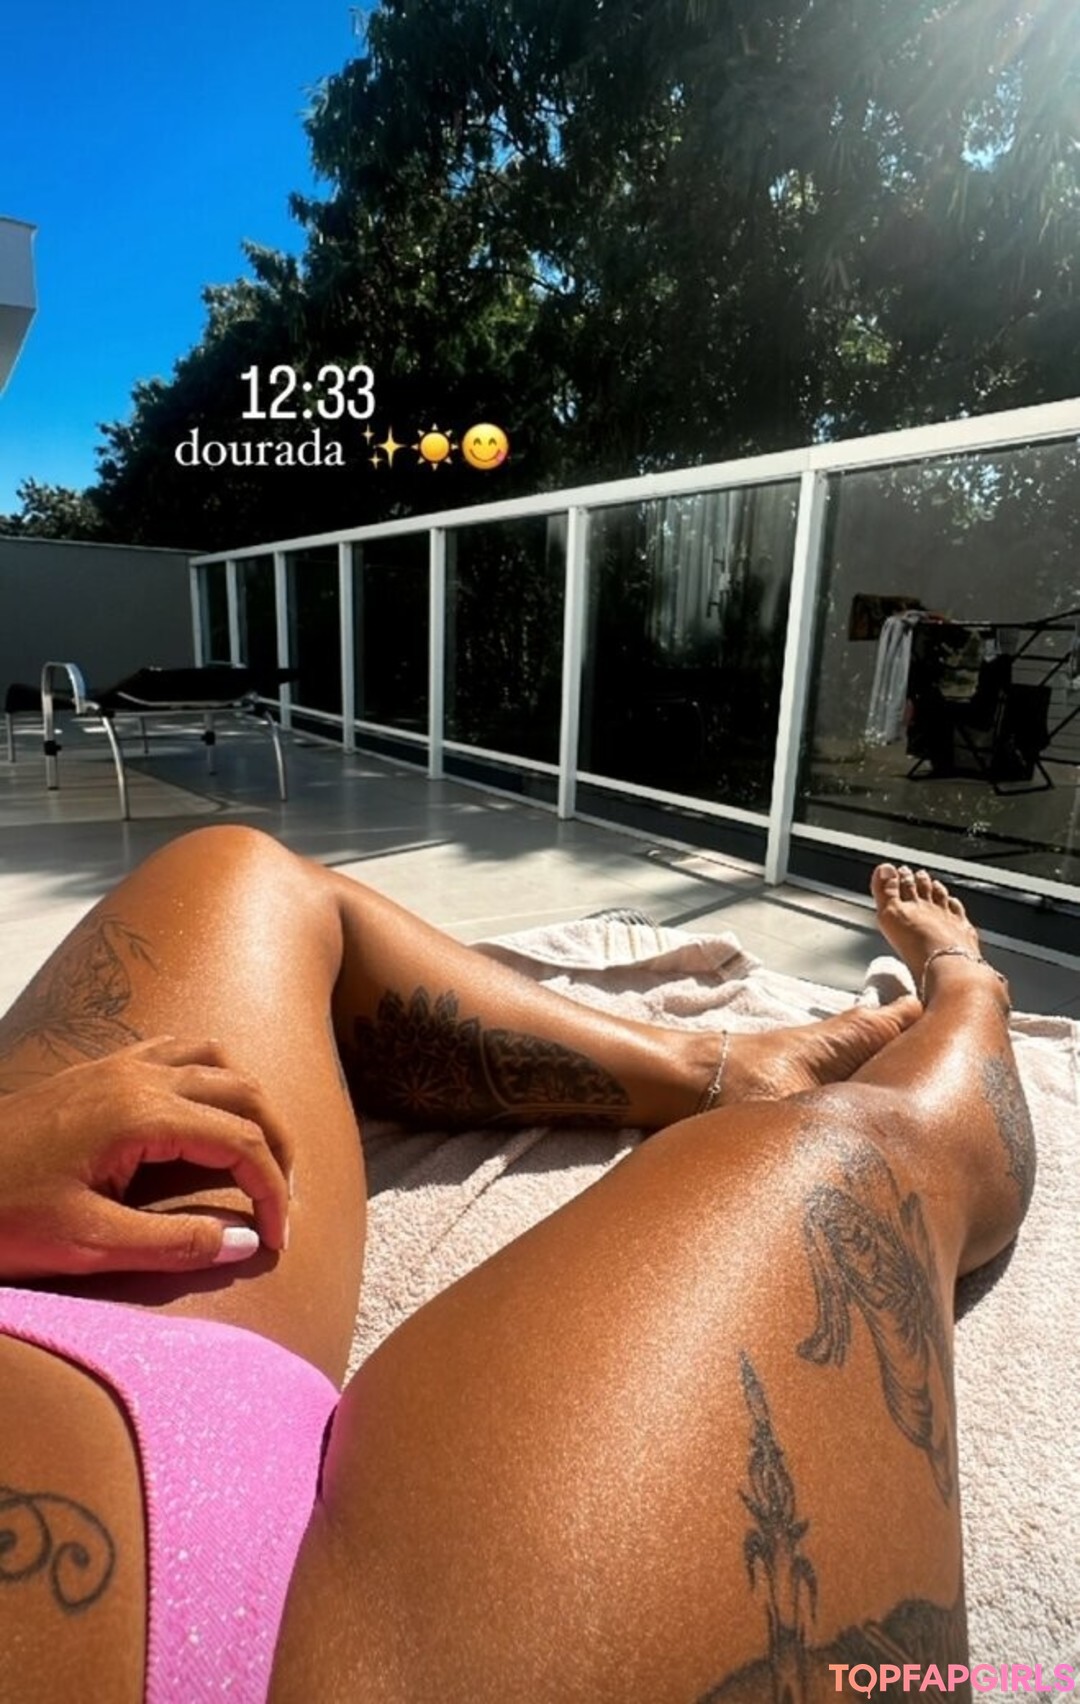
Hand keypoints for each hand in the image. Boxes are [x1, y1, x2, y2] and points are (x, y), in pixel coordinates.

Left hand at [0, 1037, 292, 1278]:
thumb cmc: (3, 1216)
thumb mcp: (87, 1245)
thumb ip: (174, 1245)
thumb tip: (246, 1244)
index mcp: (141, 1115)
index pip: (242, 1142)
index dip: (272, 1191)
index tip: (276, 1239)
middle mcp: (139, 1077)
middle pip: (245, 1093)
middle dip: (279, 1145)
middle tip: (282, 1201)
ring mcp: (118, 1066)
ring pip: (218, 1061)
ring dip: (250, 1104)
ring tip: (258, 1154)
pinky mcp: (99, 1070)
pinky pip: (178, 1051)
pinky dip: (212, 1076)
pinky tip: (205, 1114)